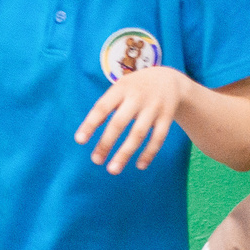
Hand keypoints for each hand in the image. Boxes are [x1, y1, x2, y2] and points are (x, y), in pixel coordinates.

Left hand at [77, 67, 191, 172]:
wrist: (170, 79)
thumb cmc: (135, 89)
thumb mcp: (120, 89)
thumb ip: (105, 107)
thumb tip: (84, 134)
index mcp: (121, 88)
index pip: (102, 107)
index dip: (90, 124)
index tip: (79, 141)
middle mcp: (137, 97)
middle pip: (119, 123)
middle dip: (106, 143)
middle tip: (96, 160)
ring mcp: (153, 107)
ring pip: (138, 134)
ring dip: (125, 153)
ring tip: (113, 170)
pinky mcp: (167, 117)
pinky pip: (158, 138)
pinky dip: (149, 153)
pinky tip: (140, 166)